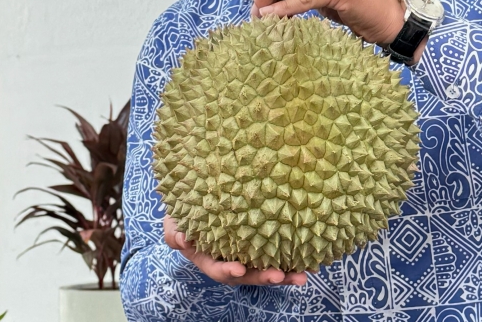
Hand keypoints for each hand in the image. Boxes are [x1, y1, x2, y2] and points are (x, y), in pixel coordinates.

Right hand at [163, 215, 307, 285]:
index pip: (218, 268)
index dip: (227, 271)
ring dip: (283, 274)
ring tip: (301, 276)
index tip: (238, 269)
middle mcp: (230, 261)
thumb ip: (175, 232)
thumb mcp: (173, 223)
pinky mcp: (261, 244)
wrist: (199, 204)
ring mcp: (246, 255)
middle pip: (247, 275)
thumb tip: (184, 239)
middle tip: (279, 276)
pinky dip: (291, 259)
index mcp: (208, 258)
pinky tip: (308, 259)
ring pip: (265, 268)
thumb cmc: (184, 216)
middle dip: (263, 278)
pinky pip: (275, 254)